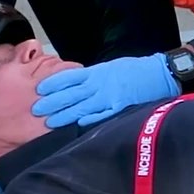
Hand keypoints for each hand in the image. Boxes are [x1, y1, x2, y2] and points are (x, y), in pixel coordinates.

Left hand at [32, 53, 179, 127]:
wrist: (157, 73)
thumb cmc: (132, 71)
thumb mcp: (108, 69)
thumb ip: (91, 78)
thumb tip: (73, 85)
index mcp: (95, 72)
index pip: (68, 77)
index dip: (52, 84)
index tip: (39, 90)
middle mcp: (99, 84)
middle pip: (70, 93)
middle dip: (52, 102)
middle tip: (35, 109)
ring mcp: (109, 96)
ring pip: (82, 106)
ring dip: (64, 115)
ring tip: (49, 122)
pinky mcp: (120, 107)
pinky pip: (102, 114)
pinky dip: (89, 119)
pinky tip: (77, 125)